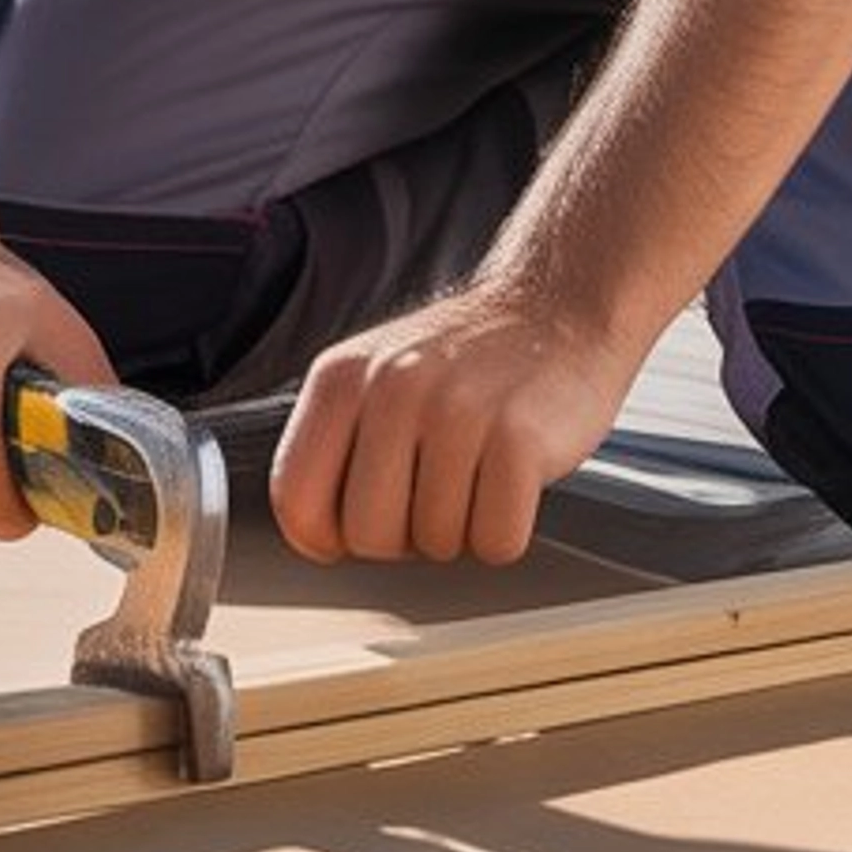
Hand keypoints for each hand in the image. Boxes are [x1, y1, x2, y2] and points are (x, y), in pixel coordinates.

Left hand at [269, 293, 643, 566]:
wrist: (557, 306)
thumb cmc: (465, 364)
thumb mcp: (376, 378)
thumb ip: (334, 446)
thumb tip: (315, 537)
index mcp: (341, 378)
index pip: (294, 500)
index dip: (328, 535)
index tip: (360, 523)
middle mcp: (392, 387)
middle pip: (368, 536)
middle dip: (406, 536)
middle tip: (436, 490)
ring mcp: (456, 411)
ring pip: (437, 545)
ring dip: (462, 528)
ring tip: (478, 470)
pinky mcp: (518, 439)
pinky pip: (496, 541)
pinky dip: (508, 530)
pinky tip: (512, 481)